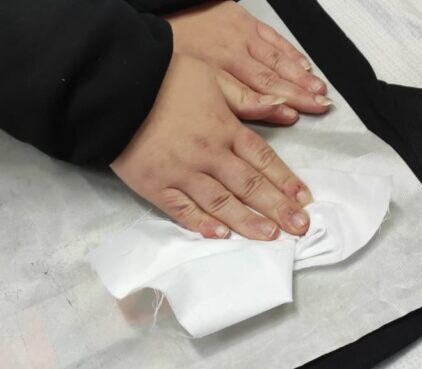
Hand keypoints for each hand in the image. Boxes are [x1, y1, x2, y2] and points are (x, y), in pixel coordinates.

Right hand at [112, 54, 312, 239]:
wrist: (117, 87)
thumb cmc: (164, 77)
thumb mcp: (213, 77)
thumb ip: (247, 98)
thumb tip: (283, 106)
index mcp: (225, 128)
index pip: (263, 159)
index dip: (285, 181)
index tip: (303, 199)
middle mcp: (208, 154)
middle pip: (249, 186)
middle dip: (278, 208)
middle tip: (300, 227)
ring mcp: (181, 173)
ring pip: (221, 203)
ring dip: (248, 222)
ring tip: (271, 237)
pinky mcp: (155, 185)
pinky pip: (182, 210)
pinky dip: (202, 224)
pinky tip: (221, 236)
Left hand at [167, 0, 331, 123]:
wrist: (161, 18)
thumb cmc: (172, 57)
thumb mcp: (189, 83)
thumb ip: (222, 100)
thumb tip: (254, 115)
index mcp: (216, 70)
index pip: (252, 93)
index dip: (275, 106)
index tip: (294, 116)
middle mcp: (232, 52)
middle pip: (272, 77)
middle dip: (299, 93)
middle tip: (320, 107)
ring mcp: (242, 35)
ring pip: (277, 58)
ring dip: (301, 75)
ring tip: (319, 89)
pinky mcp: (246, 21)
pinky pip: (274, 39)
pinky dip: (291, 52)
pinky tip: (304, 65)